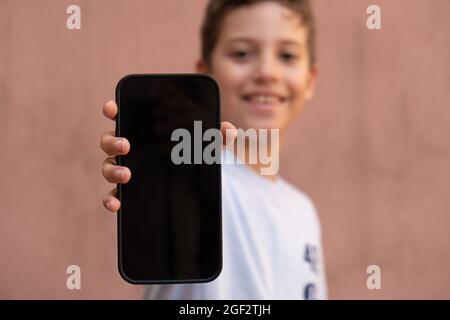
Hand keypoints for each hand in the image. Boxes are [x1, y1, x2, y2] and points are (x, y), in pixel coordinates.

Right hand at [100, 100, 235, 212]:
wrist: (191, 182)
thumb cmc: (192, 153)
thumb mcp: (205, 144)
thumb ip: (216, 136)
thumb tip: (228, 130)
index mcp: (144, 130)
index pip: (123, 115)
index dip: (113, 110)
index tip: (112, 108)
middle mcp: (130, 148)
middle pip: (109, 141)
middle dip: (113, 141)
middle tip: (126, 146)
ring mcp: (126, 169)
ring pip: (108, 166)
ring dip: (112, 169)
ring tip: (126, 175)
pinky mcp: (128, 191)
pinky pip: (113, 194)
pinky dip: (110, 199)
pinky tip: (117, 205)